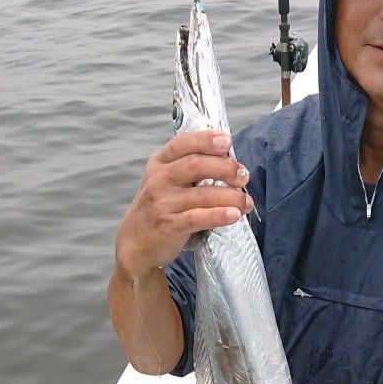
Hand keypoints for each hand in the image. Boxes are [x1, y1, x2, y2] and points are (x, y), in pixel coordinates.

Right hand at [114, 129, 253, 279]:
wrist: (136, 243)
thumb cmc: (159, 208)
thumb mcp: (165, 181)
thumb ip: (189, 168)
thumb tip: (230, 161)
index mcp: (159, 163)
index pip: (183, 144)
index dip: (206, 140)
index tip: (227, 142)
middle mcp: (159, 179)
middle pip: (196, 165)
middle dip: (225, 168)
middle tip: (243, 176)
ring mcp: (163, 203)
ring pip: (203, 194)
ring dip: (231, 197)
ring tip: (246, 202)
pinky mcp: (169, 226)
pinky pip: (198, 218)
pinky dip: (219, 215)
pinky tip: (234, 215)